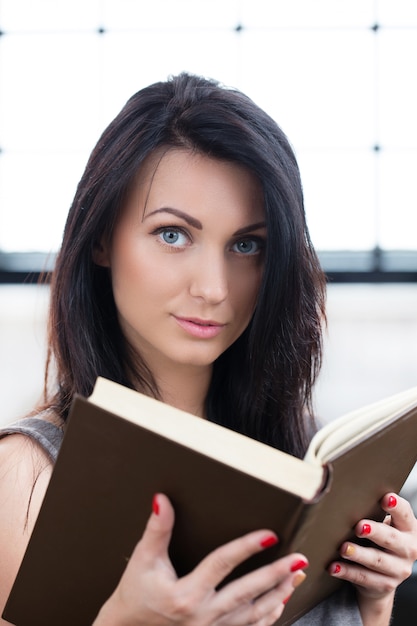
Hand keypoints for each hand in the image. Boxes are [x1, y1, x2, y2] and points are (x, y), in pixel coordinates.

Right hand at [94, 493, 307, 625]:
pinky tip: (281, 602)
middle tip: (299, 559)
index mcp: (186, 595)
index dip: (246, 547)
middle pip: (247, 592)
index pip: (222, 564)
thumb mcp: (143, 561)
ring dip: (278, 594)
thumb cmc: (135, 596)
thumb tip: (161, 500)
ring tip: (297, 576)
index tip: (269, 534)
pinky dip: (268, 616)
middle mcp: (203, 616)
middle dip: (276, 575)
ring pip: (254, 614)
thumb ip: (157, 530)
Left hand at [329, 493, 416, 623]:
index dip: (396, 507)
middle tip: (358, 526)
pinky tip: (334, 567)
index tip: (385, 498)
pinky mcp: (385, 585)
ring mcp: (398, 570)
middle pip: (391, 539)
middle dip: (375, 532)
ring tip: (343, 548)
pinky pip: (364, 578)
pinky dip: (347, 572)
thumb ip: (372, 512)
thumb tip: (346, 493)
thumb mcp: (383, 525)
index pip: (405, 515)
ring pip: (377, 560)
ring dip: (359, 554)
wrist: (383, 577)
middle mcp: (408, 549)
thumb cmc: (379, 540)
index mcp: (408, 529)